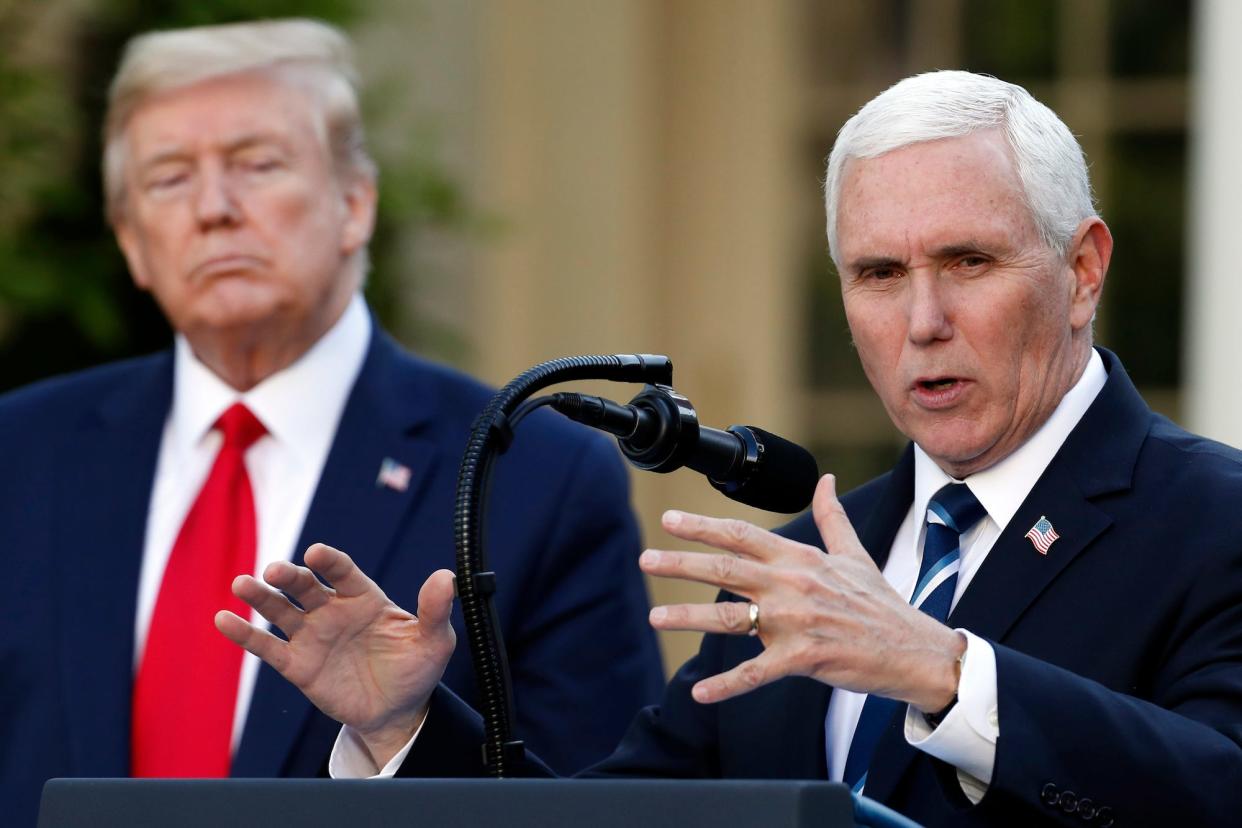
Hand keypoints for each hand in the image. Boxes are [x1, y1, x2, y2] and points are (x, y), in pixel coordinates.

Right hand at [215, 543, 455, 765]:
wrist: (397, 711)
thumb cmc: (416, 669)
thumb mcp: (435, 641)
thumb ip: (435, 610)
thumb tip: (446, 576)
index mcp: (364, 597)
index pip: (343, 572)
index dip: (330, 561)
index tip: (316, 553)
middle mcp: (333, 610)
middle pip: (306, 587)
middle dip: (289, 577)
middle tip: (273, 571)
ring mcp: (312, 635)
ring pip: (280, 610)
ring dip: (260, 597)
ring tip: (241, 584)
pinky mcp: (297, 665)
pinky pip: (267, 647)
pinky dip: (244, 634)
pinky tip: (223, 619)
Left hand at [641, 475, 963, 710]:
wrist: (914, 649)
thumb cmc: (880, 604)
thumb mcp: (855, 554)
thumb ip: (831, 517)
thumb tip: (826, 481)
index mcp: (800, 559)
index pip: (742, 535)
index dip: (704, 526)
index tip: (671, 520)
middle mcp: (792, 585)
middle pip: (726, 570)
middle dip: (681, 563)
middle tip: (646, 559)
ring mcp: (796, 622)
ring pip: (730, 619)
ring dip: (688, 618)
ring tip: (655, 617)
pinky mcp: (803, 658)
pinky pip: (756, 672)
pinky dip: (726, 684)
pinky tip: (699, 692)